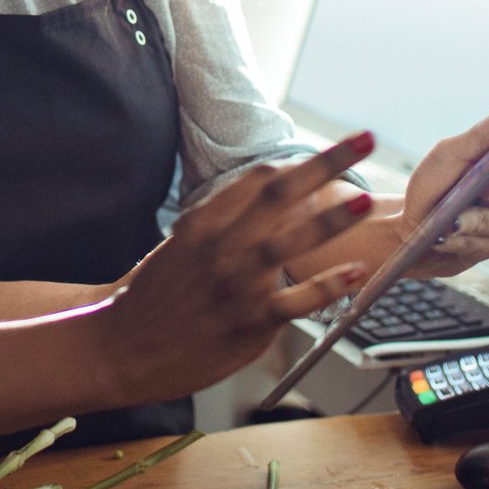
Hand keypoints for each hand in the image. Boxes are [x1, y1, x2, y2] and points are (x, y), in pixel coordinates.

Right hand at [91, 133, 377, 405]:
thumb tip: (257, 204)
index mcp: (204, 223)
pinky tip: (354, 273)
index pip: (260, 179)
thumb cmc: (151, 299)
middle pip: (281, 193)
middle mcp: (221, 246)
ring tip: (366, 201)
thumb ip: (218, 224)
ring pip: (292, 241)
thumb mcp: (179, 246)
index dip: (301, 163)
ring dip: (334, 218)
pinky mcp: (250, 322)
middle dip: (327, 163)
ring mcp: (236, 284)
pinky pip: (298, 300)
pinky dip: (329, 285)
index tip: (331, 152)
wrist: (122, 348)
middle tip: (362, 140)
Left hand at [394, 101, 488, 278]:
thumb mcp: (450, 154)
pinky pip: (479, 245)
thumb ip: (483, 134)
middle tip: (486, 186)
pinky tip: (441, 237)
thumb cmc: (433, 185)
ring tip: (450, 221)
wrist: (409, 227)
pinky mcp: (488, 248)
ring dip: (469, 220)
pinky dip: (457, 239)